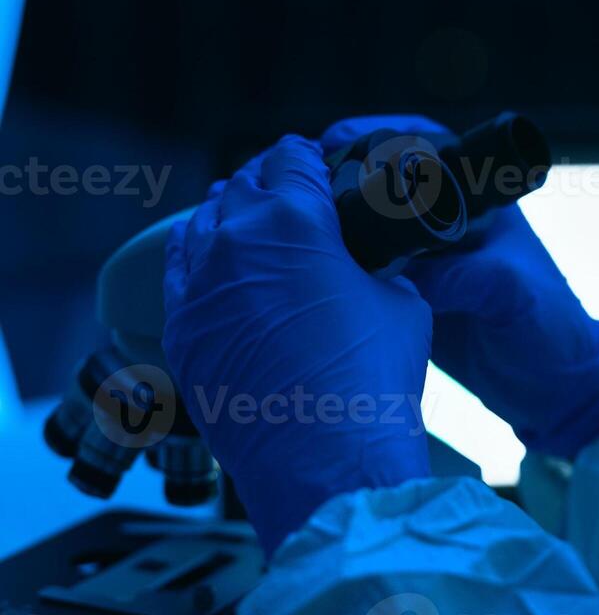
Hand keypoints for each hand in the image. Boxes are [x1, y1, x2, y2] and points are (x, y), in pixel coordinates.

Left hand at [162, 136, 432, 555]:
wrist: (324, 457)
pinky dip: (200, 256)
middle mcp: (235, 242)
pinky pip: (179, 271)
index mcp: (294, 219)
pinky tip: (216, 259)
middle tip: (296, 194)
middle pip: (243, 184)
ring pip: (205, 223)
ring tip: (256, 223)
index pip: (293, 158)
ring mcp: (200, 287)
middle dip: (271, 181)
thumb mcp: (404, 304)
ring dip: (232, 213)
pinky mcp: (183, 330)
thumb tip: (372, 270)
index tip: (321, 164)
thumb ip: (379, 269)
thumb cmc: (370, 380)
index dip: (312, 157)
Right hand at [322, 116, 598, 458]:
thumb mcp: (514, 295)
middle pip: (379, 183)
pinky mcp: (407, 298)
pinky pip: (364, 275)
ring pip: (365, 228)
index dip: (376, 138)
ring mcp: (423, 260)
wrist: (554, 389)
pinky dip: (336, 272)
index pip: (423, 145)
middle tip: (298, 193)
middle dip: (336, 183)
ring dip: (331, 228)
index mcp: (481, 201)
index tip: (335, 142)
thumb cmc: (552, 330)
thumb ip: (472, 279)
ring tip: (291, 232)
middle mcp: (446, 222)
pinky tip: (304, 277)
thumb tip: (417, 280)